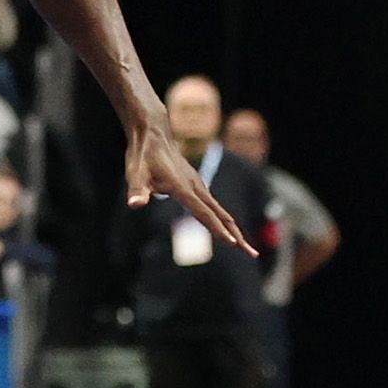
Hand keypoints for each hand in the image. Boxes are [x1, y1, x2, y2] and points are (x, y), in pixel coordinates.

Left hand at [126, 110, 250, 250]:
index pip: (205, 214)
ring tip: (242, 245)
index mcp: (183, 188)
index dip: (218, 230)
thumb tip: (135, 204)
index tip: (234, 244)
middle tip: (253, 254)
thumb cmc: (142, 156)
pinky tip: (224, 227)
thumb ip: (136, 191)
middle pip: (221, 215)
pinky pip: (213, 205)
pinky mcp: (195, 183)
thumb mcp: (135, 174)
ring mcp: (197, 184)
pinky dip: (222, 219)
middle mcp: (196, 187)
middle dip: (237, 236)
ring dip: (232, 228)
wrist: (153, 133)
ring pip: (220, 210)